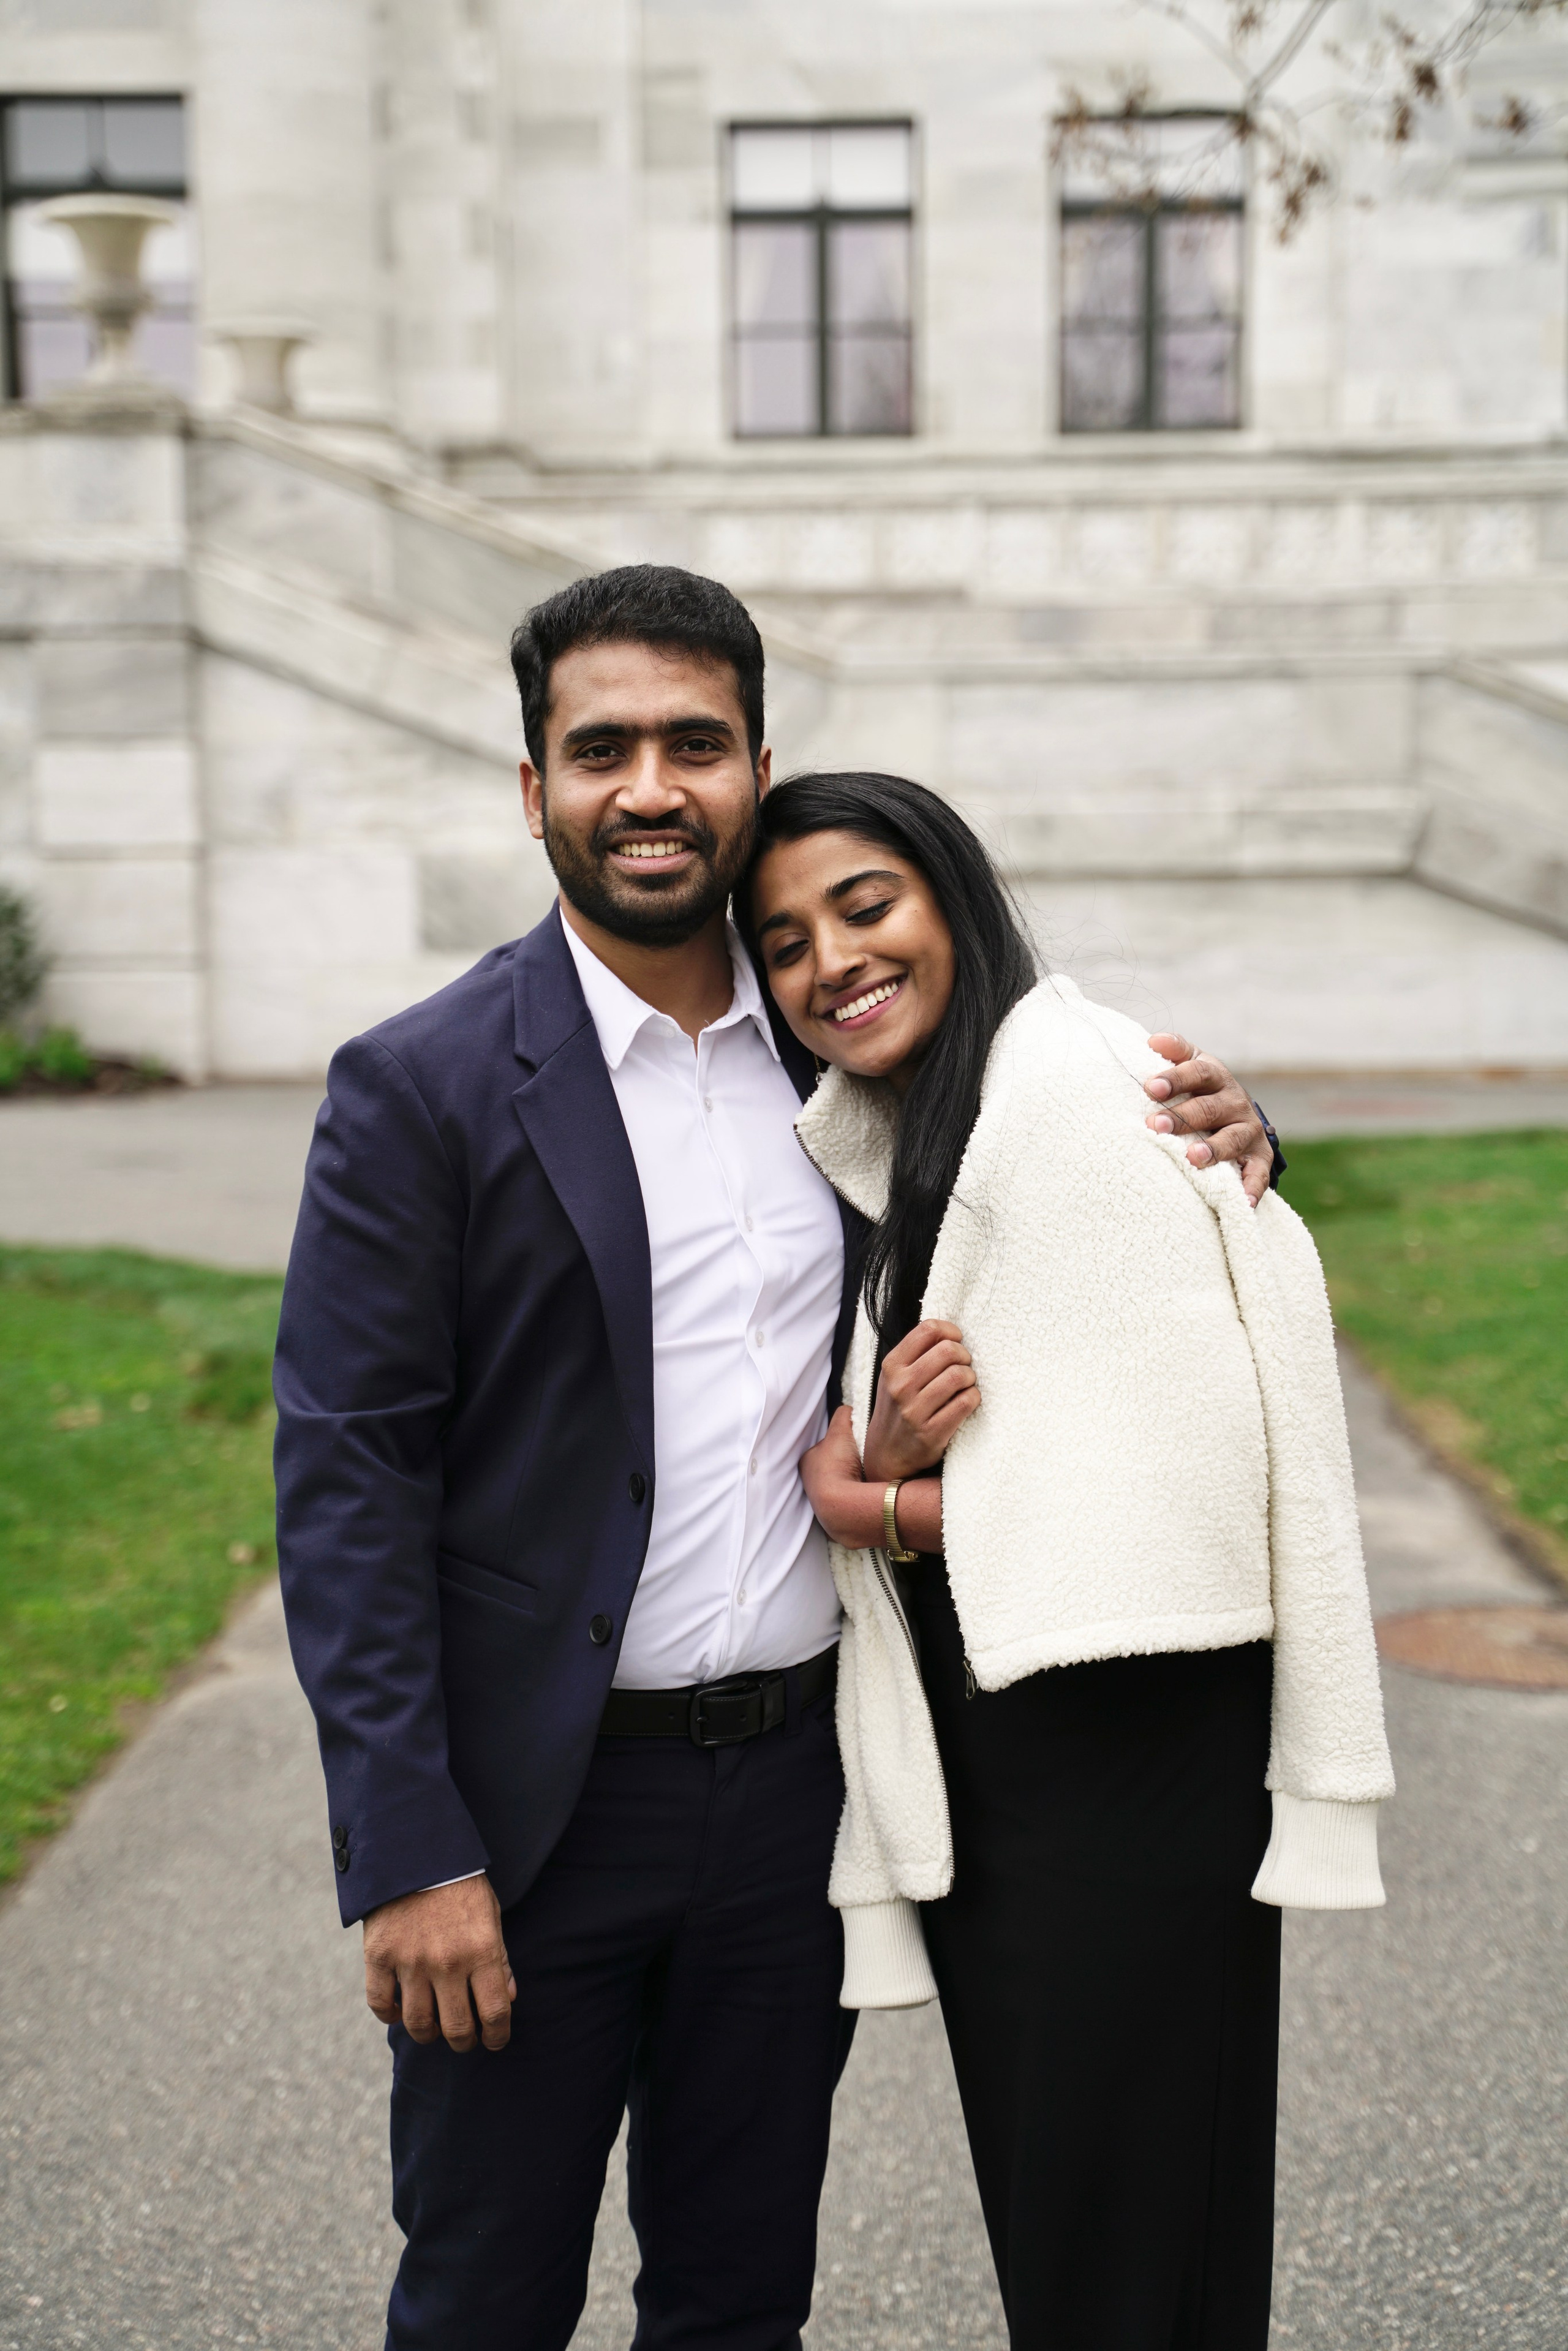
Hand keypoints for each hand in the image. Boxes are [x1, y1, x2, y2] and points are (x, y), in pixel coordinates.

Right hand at [363, 1875, 515, 2052]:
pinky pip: (381, 2005)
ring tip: (433, 2028)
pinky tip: (399, 2011)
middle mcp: (447, 1962)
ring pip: (418, 2024)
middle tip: (464, 2039)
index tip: (494, 2041)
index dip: (497, 2036)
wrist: (415, 1851)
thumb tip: (507, 1999)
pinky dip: (390, 2016)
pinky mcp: (379, 1956)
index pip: (495, 2013)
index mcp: (481, 1950)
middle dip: (464, 2042)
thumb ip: (499, 1959)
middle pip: (457, 2028)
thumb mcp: (490, 1914)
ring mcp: (411, 1962)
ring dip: (429, 2034)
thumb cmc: (459, 1884)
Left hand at [801, 1403, 867, 1544]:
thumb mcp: (839, 1432)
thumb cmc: (836, 1467)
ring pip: (840, 1485)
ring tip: (865, 1476)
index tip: (852, 1444)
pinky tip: (865, 1491)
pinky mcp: (836, 1518)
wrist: (844, 1505)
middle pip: (831, 1467)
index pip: (823, 1447)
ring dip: (851, 1481)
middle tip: (861, 1460)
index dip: (838, 1443)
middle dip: (845, 1464)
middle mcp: (810, 1483)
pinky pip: (849, 1502)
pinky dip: (857, 1496)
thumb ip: (842, 1417)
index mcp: (807, 1462)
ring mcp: (822, 1503)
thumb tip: (847, 1409)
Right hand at [862, 1320, 979, 1483]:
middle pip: (949, 1350)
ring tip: (965, 1384)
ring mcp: (914, 1411)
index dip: (951, 1332)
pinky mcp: (931, 1433)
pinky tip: (967, 1401)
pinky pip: (966, 1403)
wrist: (887, 1452)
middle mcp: (900, 1386)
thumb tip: (951, 1333)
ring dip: (970, 1378)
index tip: (956, 1342)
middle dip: (964, 1356)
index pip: (929, 1329)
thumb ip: (916, 1353)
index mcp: (892, 1365)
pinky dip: (973, 1398)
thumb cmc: (898, 1407)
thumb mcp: (895, 1375)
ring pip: (959, 1376)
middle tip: (963, 1366)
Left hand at [1144, 1035, 1273, 1207]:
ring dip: (1213, 1149)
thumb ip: (1174, 1052)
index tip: (1150, 1087)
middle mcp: (1235, 1102)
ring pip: (1232, 1139)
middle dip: (1182, 1117)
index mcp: (1215, 1077)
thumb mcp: (1191, 1066)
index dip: (1175, 1078)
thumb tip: (1153, 1040)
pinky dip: (1250, 1188)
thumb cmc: (1200, 1091)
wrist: (1236, 1116)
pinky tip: (1241, 1202)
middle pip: (1209, 1108)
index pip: (1197, 1072)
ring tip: (1192, 1158)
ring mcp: (1249, 1130)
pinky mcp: (1260, 1158)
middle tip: (1156, 1126)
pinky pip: (1257, 1175)